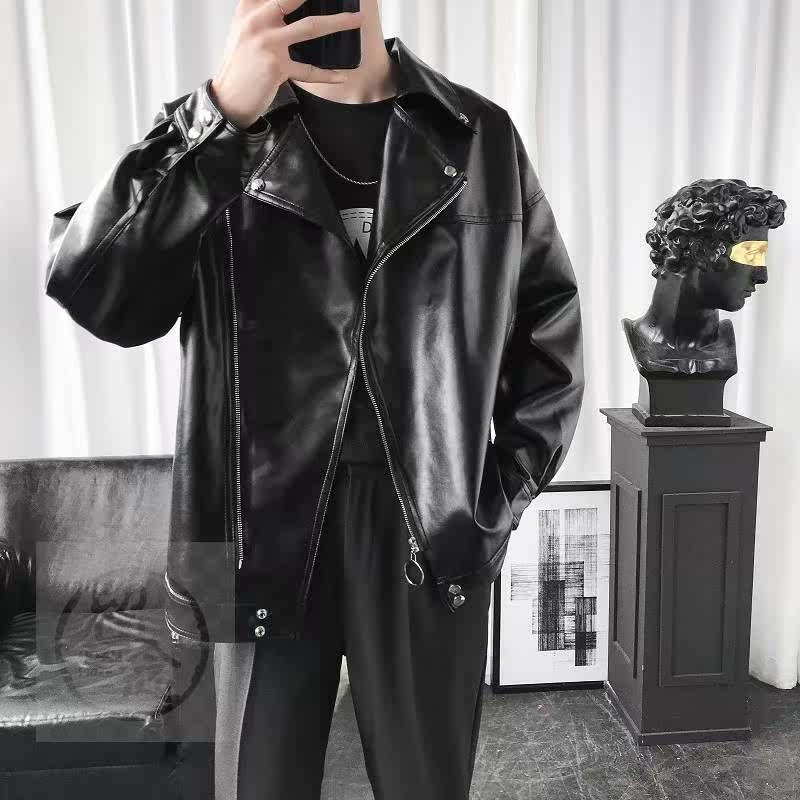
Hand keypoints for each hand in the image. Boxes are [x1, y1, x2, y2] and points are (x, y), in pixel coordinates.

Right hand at [211, 0, 361, 129]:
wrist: (228, 98)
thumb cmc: (240, 66)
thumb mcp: (244, 30)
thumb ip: (264, 14)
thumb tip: (289, 7)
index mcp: (249, 8)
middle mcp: (257, 21)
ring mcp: (268, 43)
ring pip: (310, 26)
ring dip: (338, 22)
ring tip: (356, 20)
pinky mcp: (277, 67)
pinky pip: (310, 70)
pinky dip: (329, 74)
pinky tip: (343, 75)